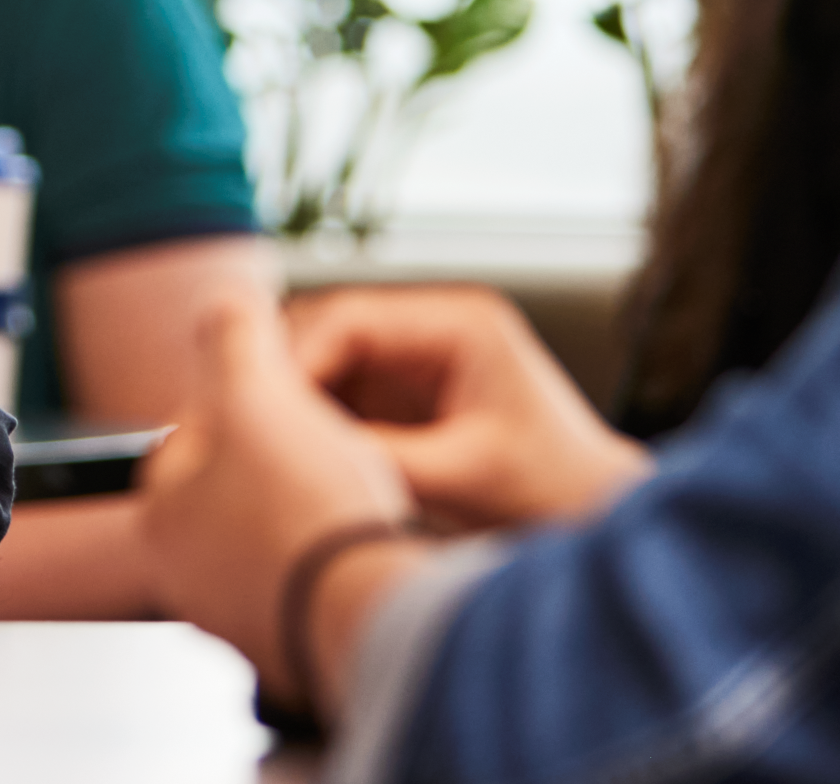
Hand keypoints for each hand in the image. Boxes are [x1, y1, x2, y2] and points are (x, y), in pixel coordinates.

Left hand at [137, 302, 414, 685]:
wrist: (371, 619)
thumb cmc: (307, 512)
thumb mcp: (260, 392)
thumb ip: (234, 337)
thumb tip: (223, 304)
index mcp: (162, 513)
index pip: (194, 432)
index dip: (247, 398)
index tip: (289, 394)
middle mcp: (187, 575)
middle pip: (237, 488)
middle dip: (282, 460)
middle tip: (327, 447)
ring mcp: (240, 616)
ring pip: (276, 537)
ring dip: (313, 511)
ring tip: (350, 494)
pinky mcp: (294, 646)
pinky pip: (313, 583)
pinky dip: (335, 560)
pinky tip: (362, 544)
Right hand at [289, 285, 651, 530]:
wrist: (600, 522)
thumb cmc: (555, 493)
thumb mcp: (464, 475)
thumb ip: (381, 454)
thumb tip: (295, 449)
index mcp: (460, 322)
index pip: (349, 317)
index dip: (295, 356)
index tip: (258, 401)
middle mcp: (433, 329)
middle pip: (328, 331)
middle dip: (283, 373)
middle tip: (239, 421)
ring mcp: (416, 361)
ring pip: (324, 362)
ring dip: (292, 397)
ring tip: (255, 440)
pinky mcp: (405, 397)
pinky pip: (338, 395)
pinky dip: (310, 420)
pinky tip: (286, 452)